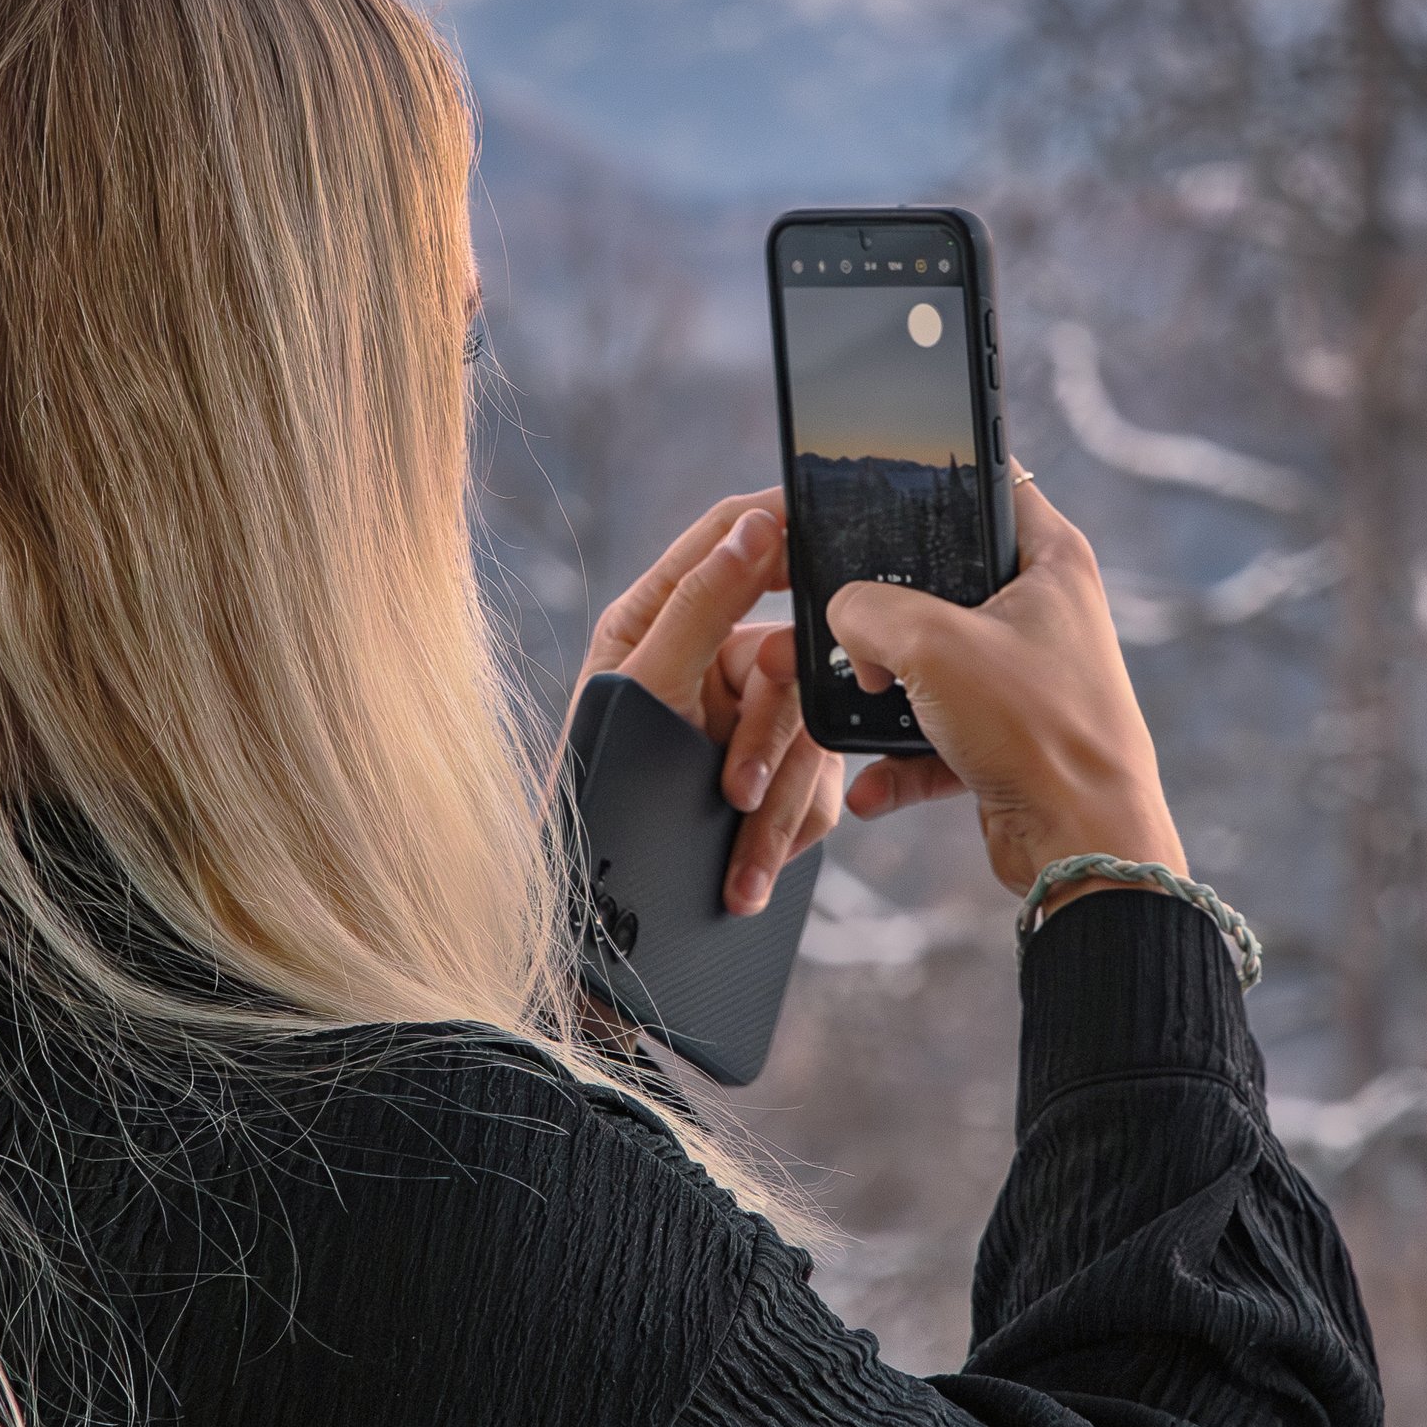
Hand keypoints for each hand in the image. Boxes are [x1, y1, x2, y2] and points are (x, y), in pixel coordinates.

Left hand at [583, 493, 847, 915]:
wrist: (598, 914)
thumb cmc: (594, 789)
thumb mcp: (644, 692)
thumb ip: (700, 605)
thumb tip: (758, 524)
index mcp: (665, 614)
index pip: (733, 534)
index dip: (782, 516)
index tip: (832, 512)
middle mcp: (712, 652)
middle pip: (791, 652)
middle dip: (768, 739)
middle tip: (737, 794)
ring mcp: (747, 711)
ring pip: (810, 731)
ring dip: (777, 809)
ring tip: (739, 874)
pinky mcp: (773, 768)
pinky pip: (818, 784)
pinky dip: (789, 832)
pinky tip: (750, 877)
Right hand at [824, 475, 1189, 903]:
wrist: (1082, 844)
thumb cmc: (1036, 729)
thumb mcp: (931, 645)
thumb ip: (867, 609)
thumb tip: (843, 616)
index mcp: (1050, 561)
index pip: (990, 483)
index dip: (934, 478)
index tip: (876, 491)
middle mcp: (1042, 611)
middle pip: (941, 581)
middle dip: (886, 611)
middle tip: (852, 626)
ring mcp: (1024, 676)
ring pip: (931, 662)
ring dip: (885, 693)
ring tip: (860, 705)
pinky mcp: (1006, 736)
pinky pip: (935, 733)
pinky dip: (900, 759)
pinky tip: (870, 786)